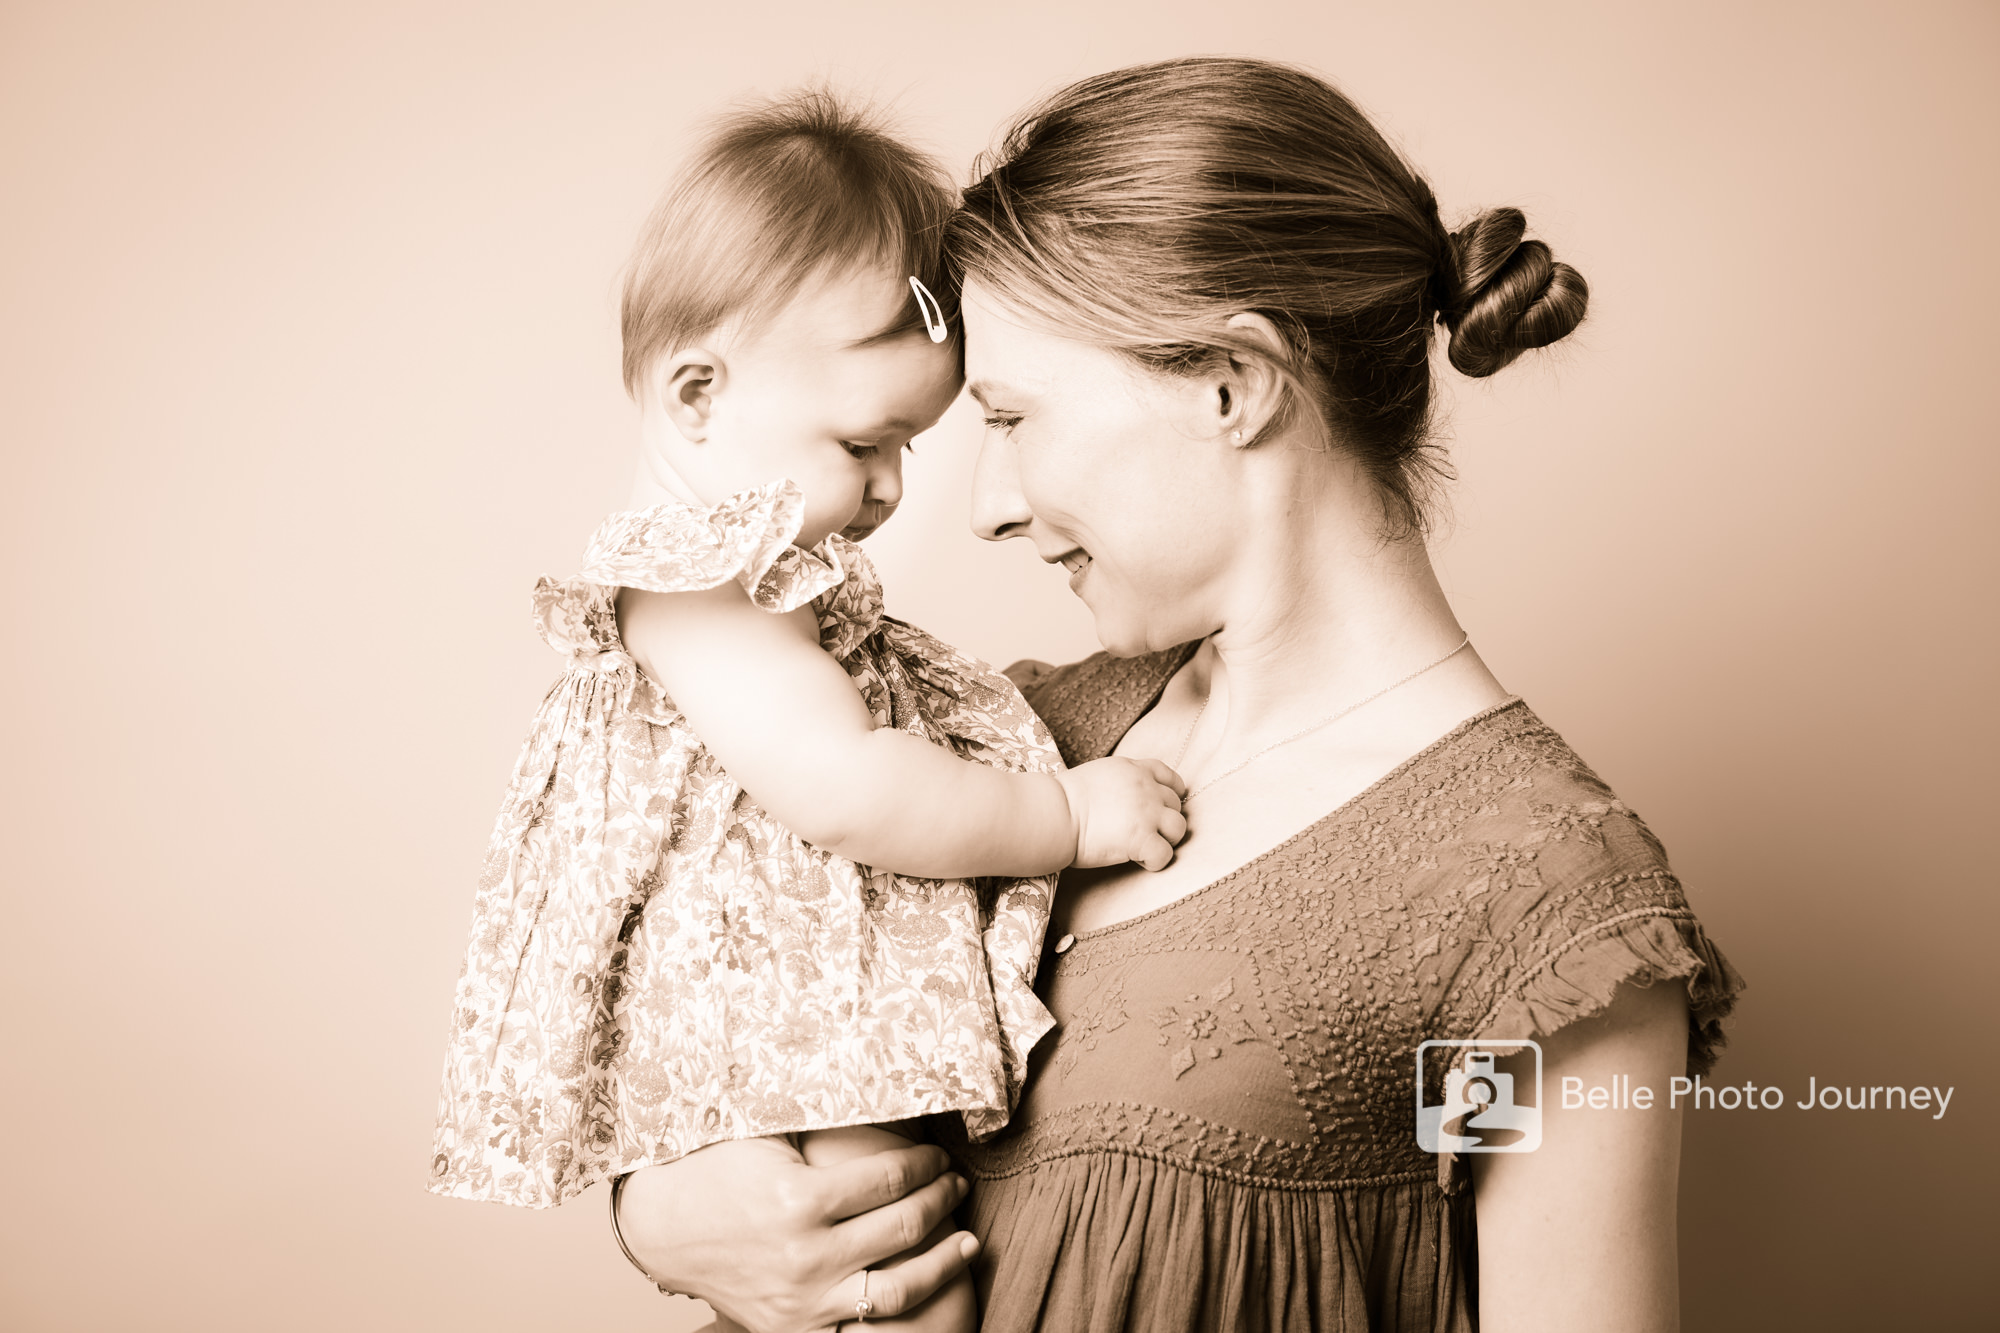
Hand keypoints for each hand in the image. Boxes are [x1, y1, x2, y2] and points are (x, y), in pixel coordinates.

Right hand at [612, 1137, 978, 1332]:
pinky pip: (862, 1327)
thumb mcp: (766, 1130)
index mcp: (799, 1199)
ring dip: (944, 1262)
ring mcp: (801, 1299)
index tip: (939, 1154)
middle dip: (942, 1199)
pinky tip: (922, 1285)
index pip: (891, 1178)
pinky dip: (899, 1308)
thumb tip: (878, 1068)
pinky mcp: (793, 1328)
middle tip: (956, 1182)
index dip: (926, 1163)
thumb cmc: (715, 1169)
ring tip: (968, 1240)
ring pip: (898, 1289)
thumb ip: (820, 1110)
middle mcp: (805, 1254)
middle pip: (904, 1226)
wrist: (663, 1228)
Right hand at [1055, 757, 1188, 871]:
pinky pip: (1166, 854)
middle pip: (1176, 805)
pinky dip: (1156, 861)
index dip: (1172, 794)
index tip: (1163, 807)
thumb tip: (1123, 798)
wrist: (1053, 813)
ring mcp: (1147, 813)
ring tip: (1146, 848)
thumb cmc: (1062, 799)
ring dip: (1167, 839)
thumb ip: (1120, 782)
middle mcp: (1146, 788)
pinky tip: (1140, 862)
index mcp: (1134, 770)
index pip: (1169, 777)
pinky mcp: (1142, 839)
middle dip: (1164, 820)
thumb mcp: (1097, 775)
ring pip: (1179, 828)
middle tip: (1145, 833)